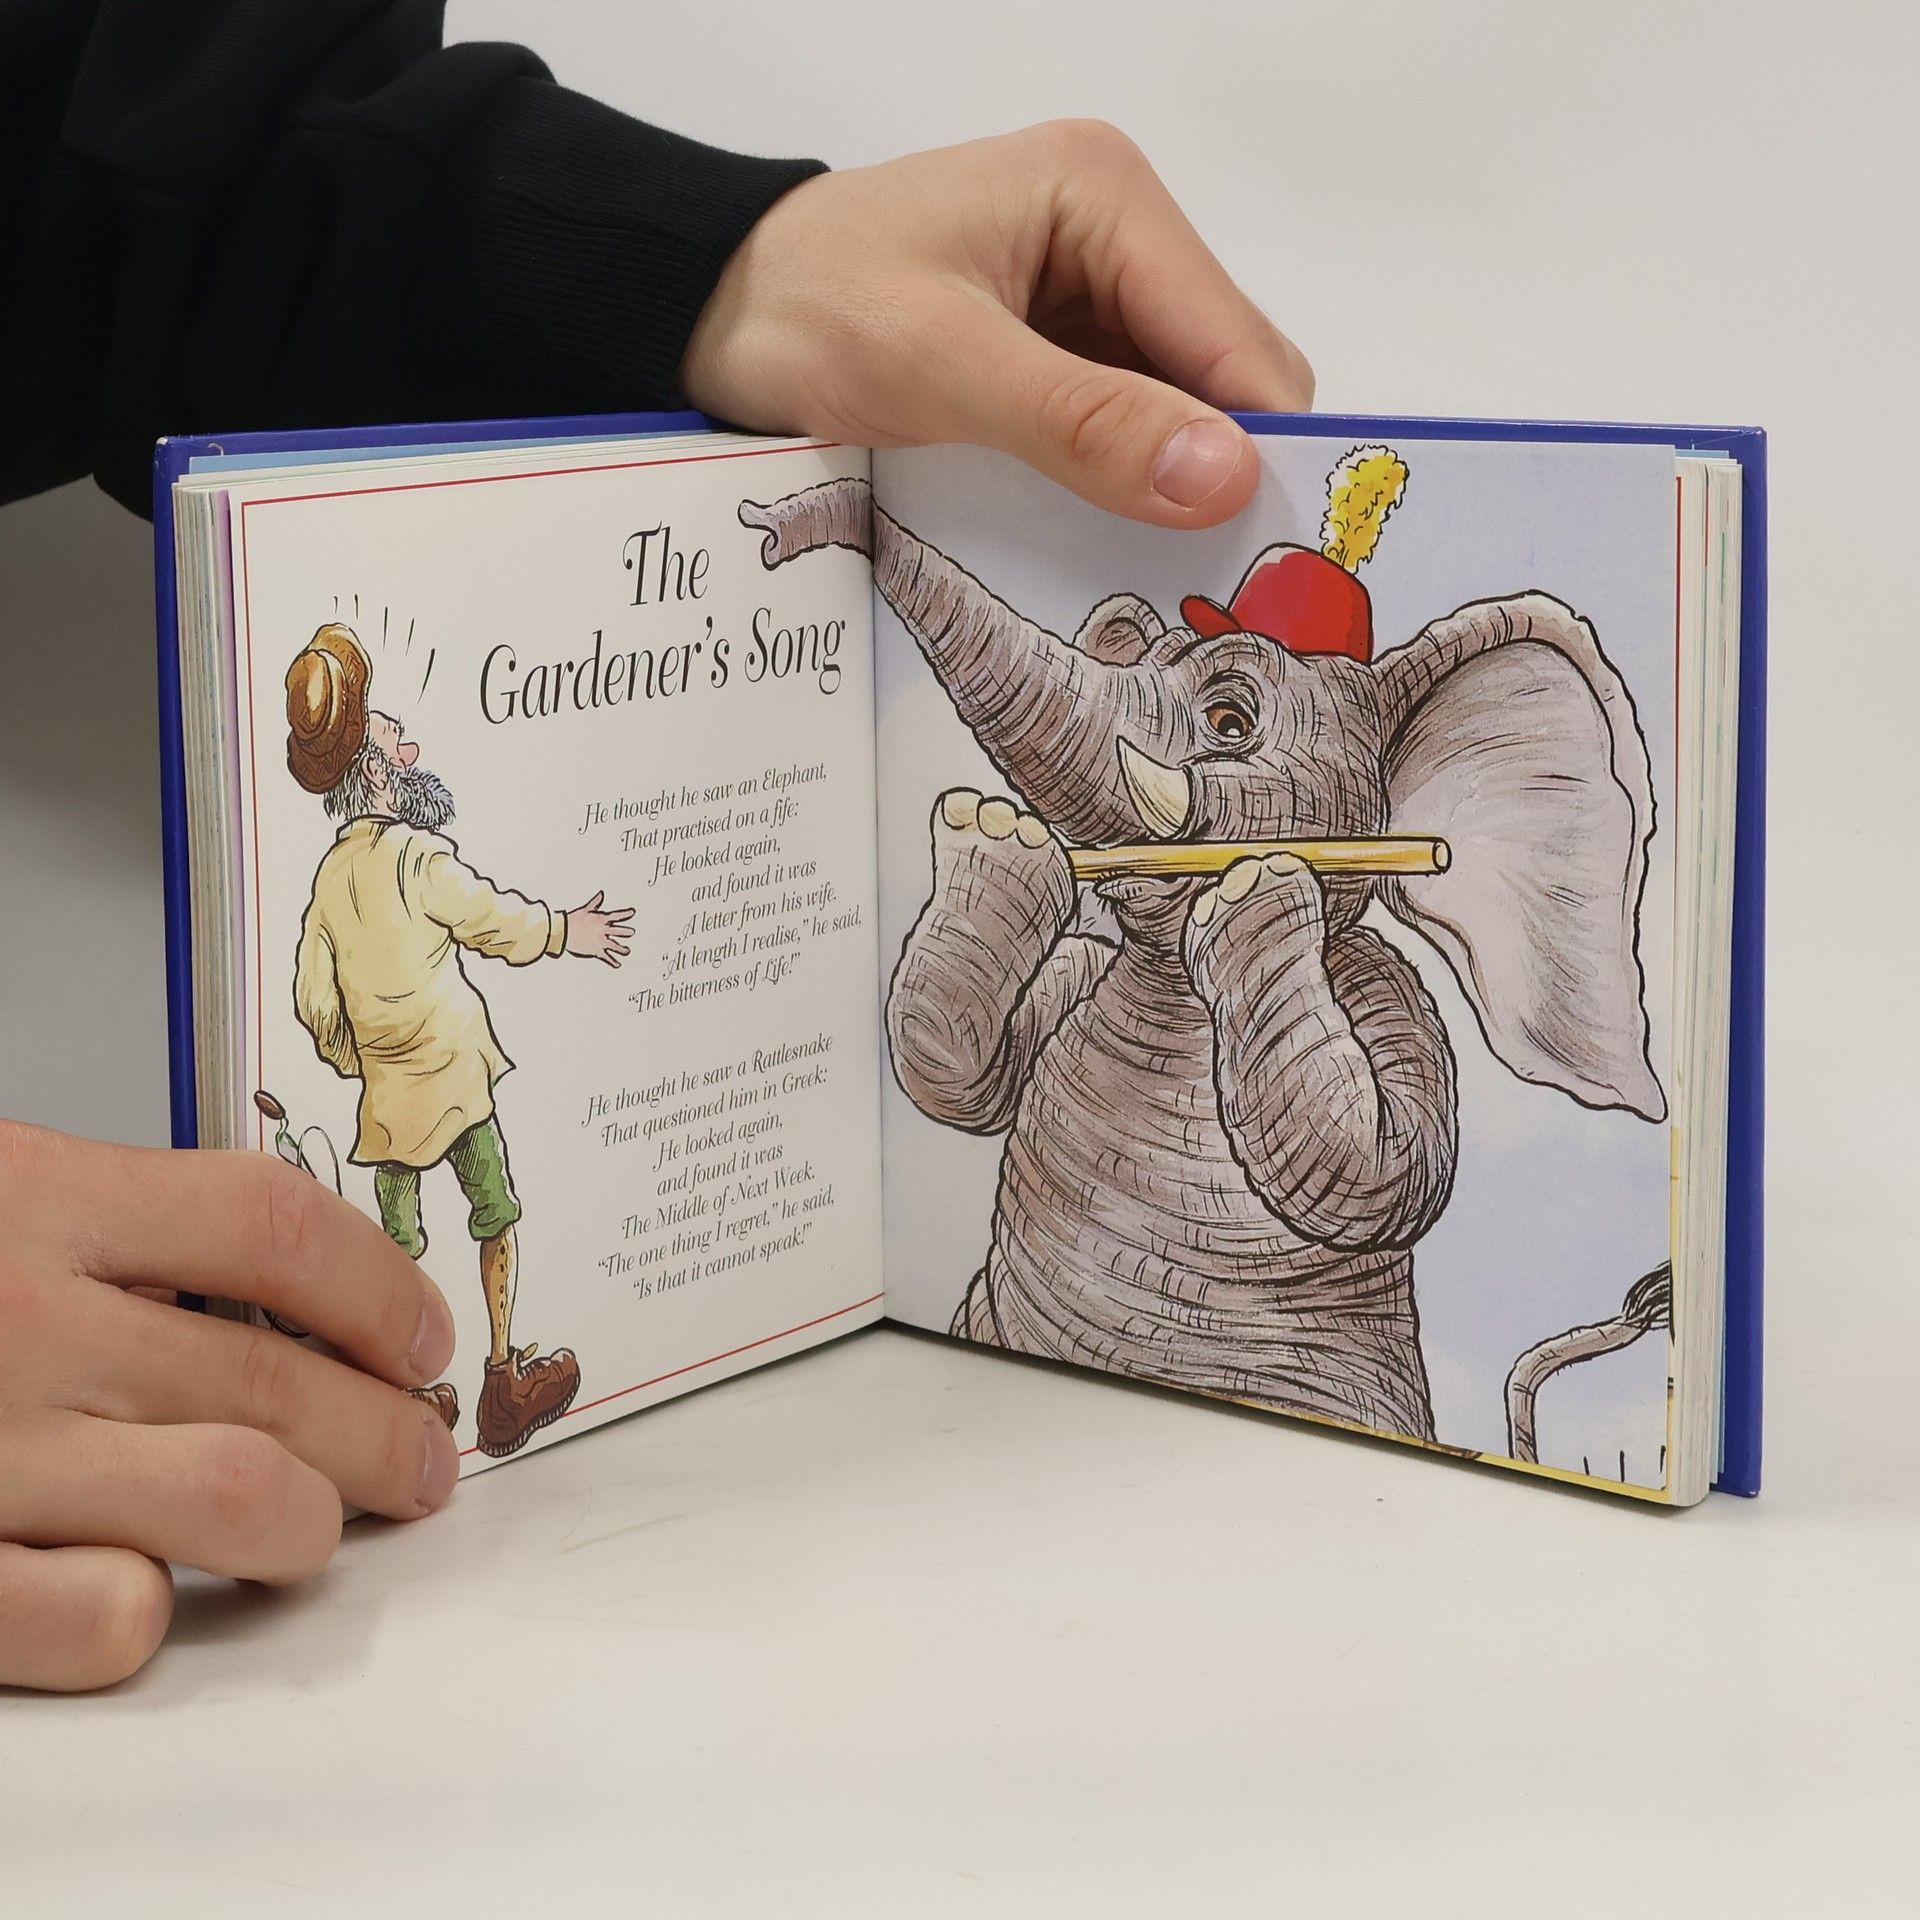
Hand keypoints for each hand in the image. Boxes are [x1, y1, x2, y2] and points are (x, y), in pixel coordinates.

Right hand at [0, 1121, 460, 1691]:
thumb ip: (114, 1225)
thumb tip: (294, 1287)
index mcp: (31, 1199)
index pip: (275, 1227)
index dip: (380, 1288)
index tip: (422, 1338)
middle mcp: (13, 1323)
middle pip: (280, 1379)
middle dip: (388, 1434)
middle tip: (420, 1462)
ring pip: (235, 1501)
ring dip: (310, 1525)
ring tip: (323, 1531)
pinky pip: (101, 1620)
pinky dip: (149, 1617)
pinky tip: (154, 1597)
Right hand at [564, 890, 633, 966]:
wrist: (564, 932)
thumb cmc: (572, 920)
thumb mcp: (585, 909)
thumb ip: (595, 902)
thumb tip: (601, 894)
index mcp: (601, 920)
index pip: (617, 916)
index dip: (626, 913)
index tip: (632, 912)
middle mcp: (603, 931)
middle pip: (618, 932)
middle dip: (626, 932)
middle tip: (632, 932)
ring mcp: (601, 941)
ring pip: (615, 946)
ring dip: (622, 949)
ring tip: (627, 951)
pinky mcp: (596, 950)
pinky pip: (606, 957)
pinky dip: (612, 961)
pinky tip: (617, 964)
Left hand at [681, 121, 1312, 527]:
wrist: (703, 314)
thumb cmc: (802, 309)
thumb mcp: (940, 365)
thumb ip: (1083, 422)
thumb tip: (1225, 477)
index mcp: (1106, 196)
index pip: (1239, 341)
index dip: (1262, 449)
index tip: (1262, 565)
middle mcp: (1115, 237)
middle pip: (1224, 381)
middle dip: (1215, 476)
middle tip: (1197, 590)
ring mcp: (1085, 300)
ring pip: (1178, 417)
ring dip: (1164, 492)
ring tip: (1149, 578)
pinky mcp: (1052, 357)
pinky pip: (1120, 435)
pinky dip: (1116, 490)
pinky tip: (1098, 543)